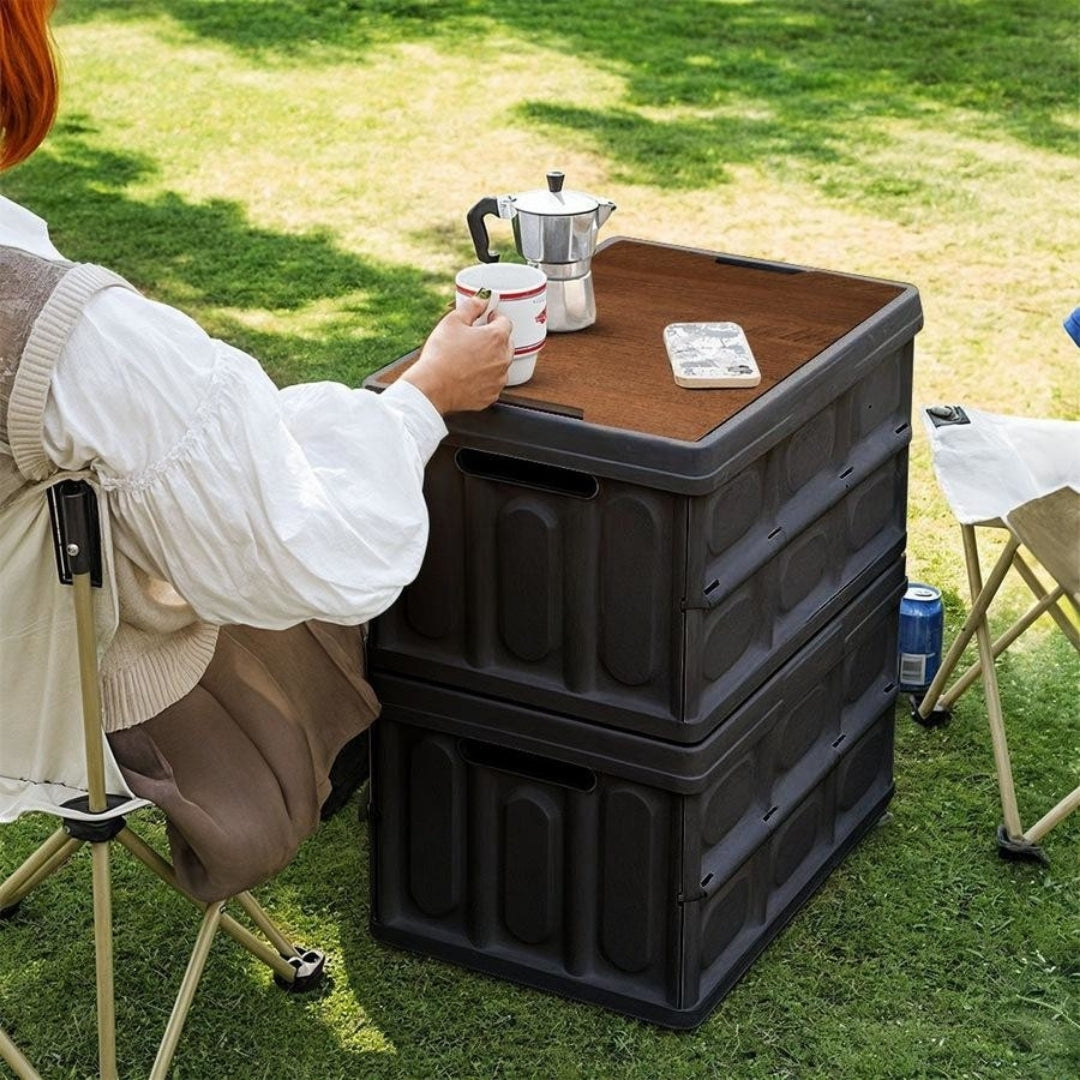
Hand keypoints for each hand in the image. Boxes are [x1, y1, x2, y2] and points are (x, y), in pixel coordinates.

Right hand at [402, 298, 512, 414]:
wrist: (432, 387)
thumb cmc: (441, 355)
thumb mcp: (453, 321)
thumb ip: (471, 307)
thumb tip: (482, 299)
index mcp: (496, 337)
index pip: (505, 322)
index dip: (495, 318)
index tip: (487, 318)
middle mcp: (502, 359)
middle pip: (506, 344)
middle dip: (494, 339)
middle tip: (476, 339)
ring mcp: (498, 379)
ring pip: (500, 365)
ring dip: (491, 360)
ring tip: (469, 359)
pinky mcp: (491, 395)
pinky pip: (492, 383)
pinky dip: (485, 379)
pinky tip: (469, 375)